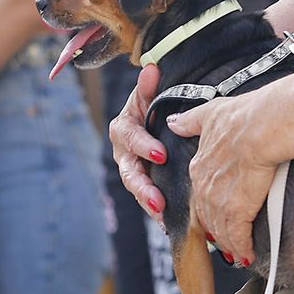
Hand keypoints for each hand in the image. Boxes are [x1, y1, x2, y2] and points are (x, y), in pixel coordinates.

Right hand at [109, 65, 167, 217]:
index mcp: (123, 128)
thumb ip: (148, 85)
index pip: (130, 138)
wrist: (150, 116)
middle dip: (143, 187)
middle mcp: (123, 152)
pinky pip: (148, 198)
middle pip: (129, 172)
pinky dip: (158, 211)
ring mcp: (133, 170)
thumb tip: (151, 70)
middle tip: (157, 199)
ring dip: (148, 203)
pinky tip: (170, 223)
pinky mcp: (145, 182)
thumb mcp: (148, 92)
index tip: (160, 153)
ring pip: (137, 188)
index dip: (143, 145)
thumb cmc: (150, 102)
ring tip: (162, 215)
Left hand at [167, 93, 278, 265]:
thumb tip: (173, 122)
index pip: (199, 194)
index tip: (215, 214)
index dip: (208, 207)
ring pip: (221, 230)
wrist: (261, 128)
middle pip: (208, 217)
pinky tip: (247, 256)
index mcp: (199, 167)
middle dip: (217, 231)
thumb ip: (190, 122)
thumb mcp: (208, 114)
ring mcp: (219, 202)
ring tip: (237, 254)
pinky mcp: (237, 212)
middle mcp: (205, 188)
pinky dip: (242, 248)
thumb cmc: (242, 117)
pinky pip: (238, 237)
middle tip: (225, 242)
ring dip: (229, 244)